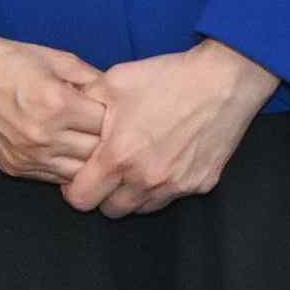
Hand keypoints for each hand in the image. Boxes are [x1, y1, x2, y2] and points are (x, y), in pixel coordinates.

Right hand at [0, 29, 107, 187]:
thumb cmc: (8, 60)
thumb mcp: (57, 59)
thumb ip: (93, 79)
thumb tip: (121, 97)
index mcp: (58, 105)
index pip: (108, 125)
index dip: (118, 118)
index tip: (117, 111)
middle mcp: (44, 136)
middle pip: (98, 154)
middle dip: (109, 142)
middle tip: (110, 130)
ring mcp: (28, 156)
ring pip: (80, 174)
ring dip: (90, 160)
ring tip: (91, 143)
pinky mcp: (15, 168)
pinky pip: (55, 179)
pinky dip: (68, 169)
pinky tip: (70, 151)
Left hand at [67, 42, 280, 216]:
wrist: (225, 80)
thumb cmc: (168, 77)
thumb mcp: (115, 81)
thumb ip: (83, 103)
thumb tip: (64, 113)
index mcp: (119, 157)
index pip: (81, 200)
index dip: (75, 189)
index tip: (82, 173)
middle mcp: (146, 179)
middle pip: (111, 211)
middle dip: (105, 194)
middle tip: (111, 169)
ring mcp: (176, 185)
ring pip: (141, 208)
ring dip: (134, 193)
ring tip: (139, 164)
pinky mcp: (200, 184)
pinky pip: (172, 197)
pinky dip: (164, 186)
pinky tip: (167, 159)